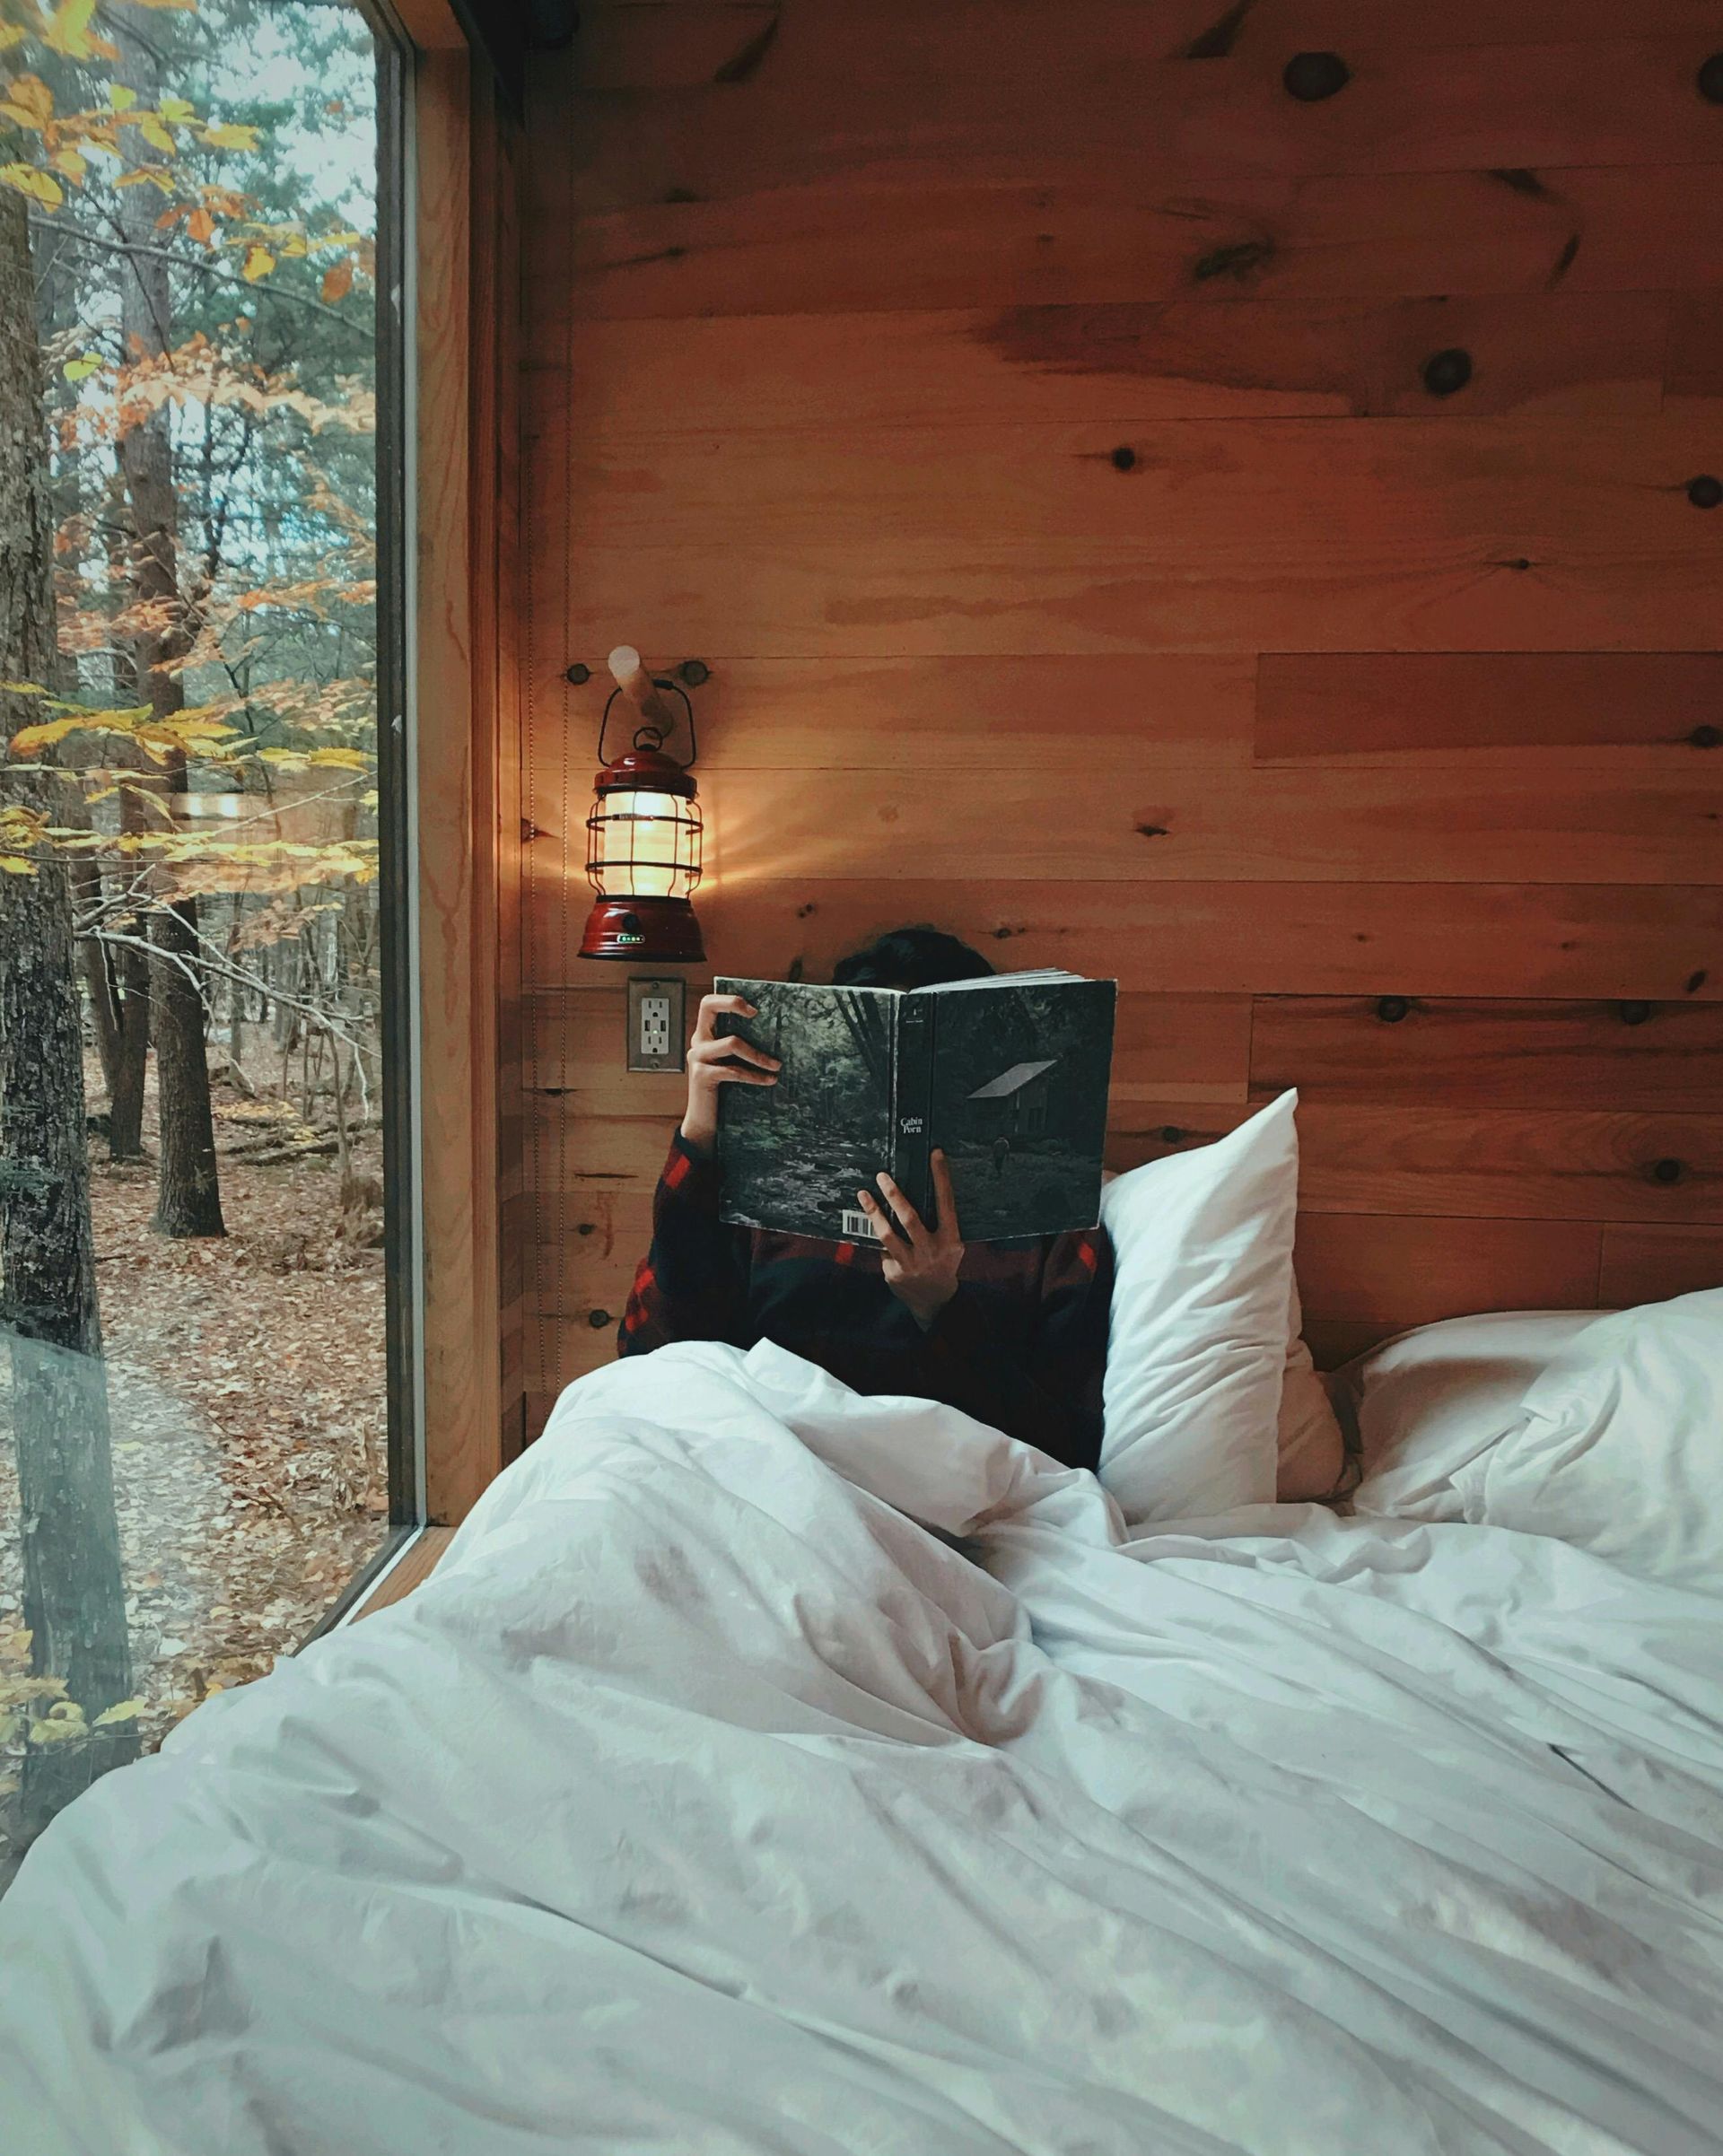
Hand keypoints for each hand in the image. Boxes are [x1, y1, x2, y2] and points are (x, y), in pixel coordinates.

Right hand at [679, 993, 778, 1153]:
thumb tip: (775, 1036)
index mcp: (705, 1035)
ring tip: (776, 1066)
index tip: (754, 1009)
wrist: (704, 1121)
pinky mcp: (702, 1075)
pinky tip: (769, 1080)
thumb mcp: (731, 1063)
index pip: (708, 1004)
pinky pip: (734, 1071)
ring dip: (759, 1055)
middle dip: (733, 1003)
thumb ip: (740, 1049)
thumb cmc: (723, 1090)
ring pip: (732, 1042)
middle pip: (708, 1007)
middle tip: (756, 1014)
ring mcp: (697, 1057)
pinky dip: (755, 1076)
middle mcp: (698, 1041)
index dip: (729, 1000)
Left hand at [857, 1150, 963, 1328]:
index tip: (934, 1154)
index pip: (946, 1202)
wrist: (935, 1301)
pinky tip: (873, 1228)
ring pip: (886, 1234)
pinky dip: (878, 1238)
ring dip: (873, 1212)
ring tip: (863, 1195)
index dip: (941, 1177)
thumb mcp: (951, 1245)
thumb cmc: (943, 1263)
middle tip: (882, 1176)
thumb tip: (920, 1192)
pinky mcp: (893, 1273)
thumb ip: (940, 1224)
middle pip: (909, 1218)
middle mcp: (931, 1251)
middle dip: (894, 1195)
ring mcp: (910, 1264)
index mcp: (950, 1239)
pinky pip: (882, 1248)